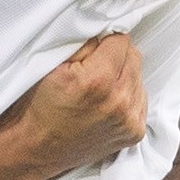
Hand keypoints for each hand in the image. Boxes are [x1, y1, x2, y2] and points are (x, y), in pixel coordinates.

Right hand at [5, 32, 147, 166]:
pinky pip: (141, 99)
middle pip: (134, 56)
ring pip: (139, 77)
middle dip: (117, 56)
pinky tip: (107, 101)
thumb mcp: (52, 65)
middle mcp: (118, 100)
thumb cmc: (40, 105)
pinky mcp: (134, 132)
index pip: (121, 39)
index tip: (94, 48)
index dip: (106, 39)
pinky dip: (128, 95)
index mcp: (98, 79)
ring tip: (100, 86)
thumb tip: (106, 30)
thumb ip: (84, 43)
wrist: (38, 148)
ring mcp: (129, 119)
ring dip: (124, 75)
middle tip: (95, 66)